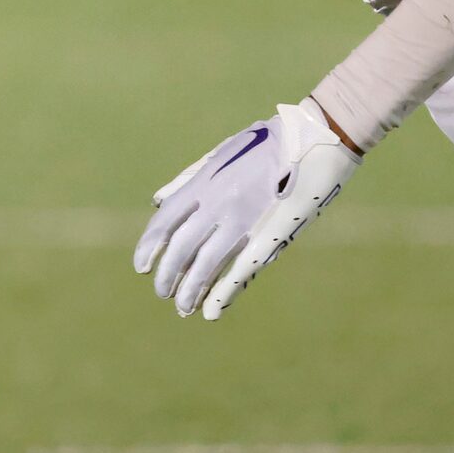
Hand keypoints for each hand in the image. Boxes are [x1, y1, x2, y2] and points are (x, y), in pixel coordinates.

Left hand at [133, 99, 358, 319]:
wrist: (312, 140)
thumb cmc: (265, 144)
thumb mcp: (220, 154)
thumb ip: (188, 179)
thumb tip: (159, 201)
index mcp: (205, 181)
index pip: (166, 220)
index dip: (150, 245)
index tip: (140, 266)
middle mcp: (218, 203)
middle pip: (182, 247)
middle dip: (168, 273)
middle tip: (162, 292)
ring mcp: (244, 221)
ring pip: (207, 263)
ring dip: (191, 289)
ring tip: (182, 307)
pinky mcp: (271, 236)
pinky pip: (241, 270)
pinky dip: (223, 293)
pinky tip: (211, 311)